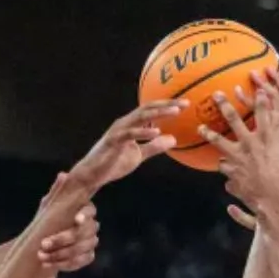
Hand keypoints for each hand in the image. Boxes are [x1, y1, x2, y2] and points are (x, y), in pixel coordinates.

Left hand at [37, 193, 100, 271]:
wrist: (45, 245)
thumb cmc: (48, 221)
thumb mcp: (48, 206)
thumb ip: (56, 193)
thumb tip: (63, 176)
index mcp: (84, 210)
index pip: (90, 210)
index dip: (85, 215)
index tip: (75, 220)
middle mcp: (91, 226)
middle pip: (83, 234)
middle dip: (62, 239)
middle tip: (43, 244)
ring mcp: (91, 242)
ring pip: (80, 250)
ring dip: (60, 254)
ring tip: (41, 256)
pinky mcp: (88, 256)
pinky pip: (80, 262)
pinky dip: (63, 264)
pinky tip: (48, 264)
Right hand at [66, 101, 185, 191]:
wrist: (93, 175)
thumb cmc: (113, 162)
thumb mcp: (139, 155)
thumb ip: (154, 146)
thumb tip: (173, 139)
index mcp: (131, 124)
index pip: (152, 110)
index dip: (168, 106)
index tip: (185, 104)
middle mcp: (125, 123)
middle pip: (148, 108)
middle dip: (167, 104)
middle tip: (185, 103)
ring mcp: (119, 131)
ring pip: (140, 117)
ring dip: (159, 113)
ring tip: (175, 112)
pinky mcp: (113, 141)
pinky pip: (130, 134)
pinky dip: (143, 132)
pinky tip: (157, 131)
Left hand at [203, 78, 278, 219]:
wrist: (275, 201)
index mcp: (269, 138)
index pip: (264, 112)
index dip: (260, 99)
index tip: (257, 88)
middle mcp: (251, 143)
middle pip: (234, 120)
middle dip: (224, 105)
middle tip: (216, 95)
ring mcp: (239, 157)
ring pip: (220, 141)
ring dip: (210, 133)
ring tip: (200, 127)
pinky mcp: (233, 172)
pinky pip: (223, 166)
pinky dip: (221, 165)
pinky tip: (216, 163)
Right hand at [227, 158, 278, 255]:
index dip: (274, 164)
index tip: (262, 152)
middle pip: (265, 187)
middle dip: (252, 176)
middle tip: (238, 164)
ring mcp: (275, 216)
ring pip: (255, 201)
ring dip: (242, 193)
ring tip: (228, 184)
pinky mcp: (269, 229)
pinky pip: (252, 222)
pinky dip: (241, 216)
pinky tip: (230, 209)